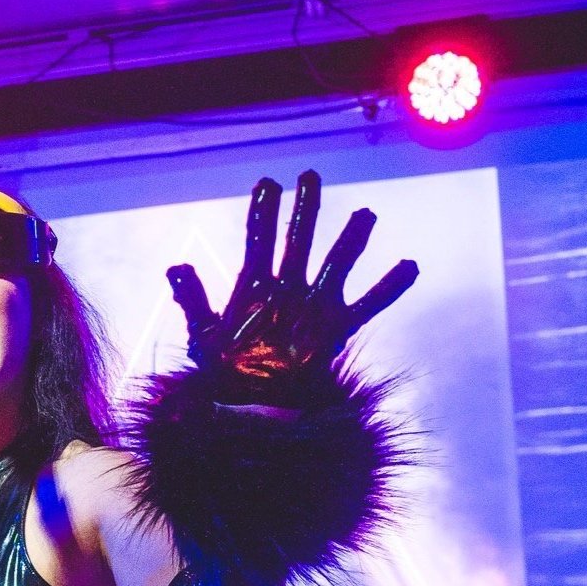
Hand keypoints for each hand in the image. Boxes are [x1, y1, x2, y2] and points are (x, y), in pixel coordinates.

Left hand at [166, 170, 418, 391]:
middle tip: (311, 175)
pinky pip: (367, 306)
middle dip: (305, 208)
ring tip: (366, 214)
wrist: (249, 410)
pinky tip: (409, 266)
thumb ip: (193, 300)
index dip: (263, 211)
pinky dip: (388, 288)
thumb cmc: (224, 375)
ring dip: (351, 239)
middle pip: (298, 240)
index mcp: (254, 287)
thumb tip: (176, 266)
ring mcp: (312, 308)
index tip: (268, 182)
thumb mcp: (203, 335)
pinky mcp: (333, 332)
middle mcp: (287, 290)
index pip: (260, 239)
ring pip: (336, 264)